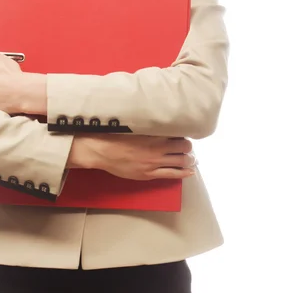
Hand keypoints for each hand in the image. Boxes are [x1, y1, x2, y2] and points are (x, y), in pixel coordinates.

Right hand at [68, 135, 196, 180]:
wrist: (102, 150)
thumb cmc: (115, 135)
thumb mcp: (134, 125)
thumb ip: (148, 124)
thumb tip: (159, 118)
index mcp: (154, 133)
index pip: (179, 133)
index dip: (184, 133)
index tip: (184, 133)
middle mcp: (158, 148)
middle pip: (184, 147)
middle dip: (188, 147)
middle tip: (187, 146)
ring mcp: (155, 162)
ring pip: (181, 161)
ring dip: (189, 160)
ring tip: (191, 159)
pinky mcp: (150, 173)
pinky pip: (173, 174)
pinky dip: (184, 173)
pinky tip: (190, 172)